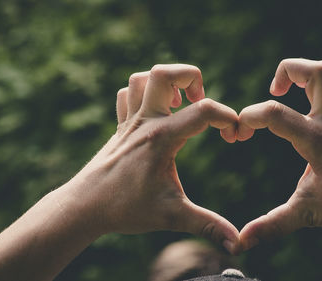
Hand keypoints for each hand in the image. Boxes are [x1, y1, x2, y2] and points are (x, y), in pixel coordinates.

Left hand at [64, 64, 239, 252]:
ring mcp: (129, 122)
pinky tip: (156, 113)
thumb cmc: (125, 209)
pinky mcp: (120, 127)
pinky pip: (127, 95)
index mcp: (161, 138)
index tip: (234, 136)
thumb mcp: (172, 216)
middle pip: (163, 73)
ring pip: (141, 79)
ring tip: (180, 103)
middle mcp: (144, 122)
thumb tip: (237, 244)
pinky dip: (143, 93)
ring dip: (165, 83)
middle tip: (199, 100)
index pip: (203, 111)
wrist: (84, 208)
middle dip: (190, 76)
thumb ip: (207, 225)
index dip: (228, 117)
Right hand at [237, 59, 321, 260]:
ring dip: (316, 72)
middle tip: (274, 90)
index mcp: (316, 140)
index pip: (275, 114)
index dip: (249, 117)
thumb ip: (271, 225)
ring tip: (297, 86)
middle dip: (288, 70)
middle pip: (316, 72)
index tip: (238, 133)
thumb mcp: (307, 214)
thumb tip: (241, 244)